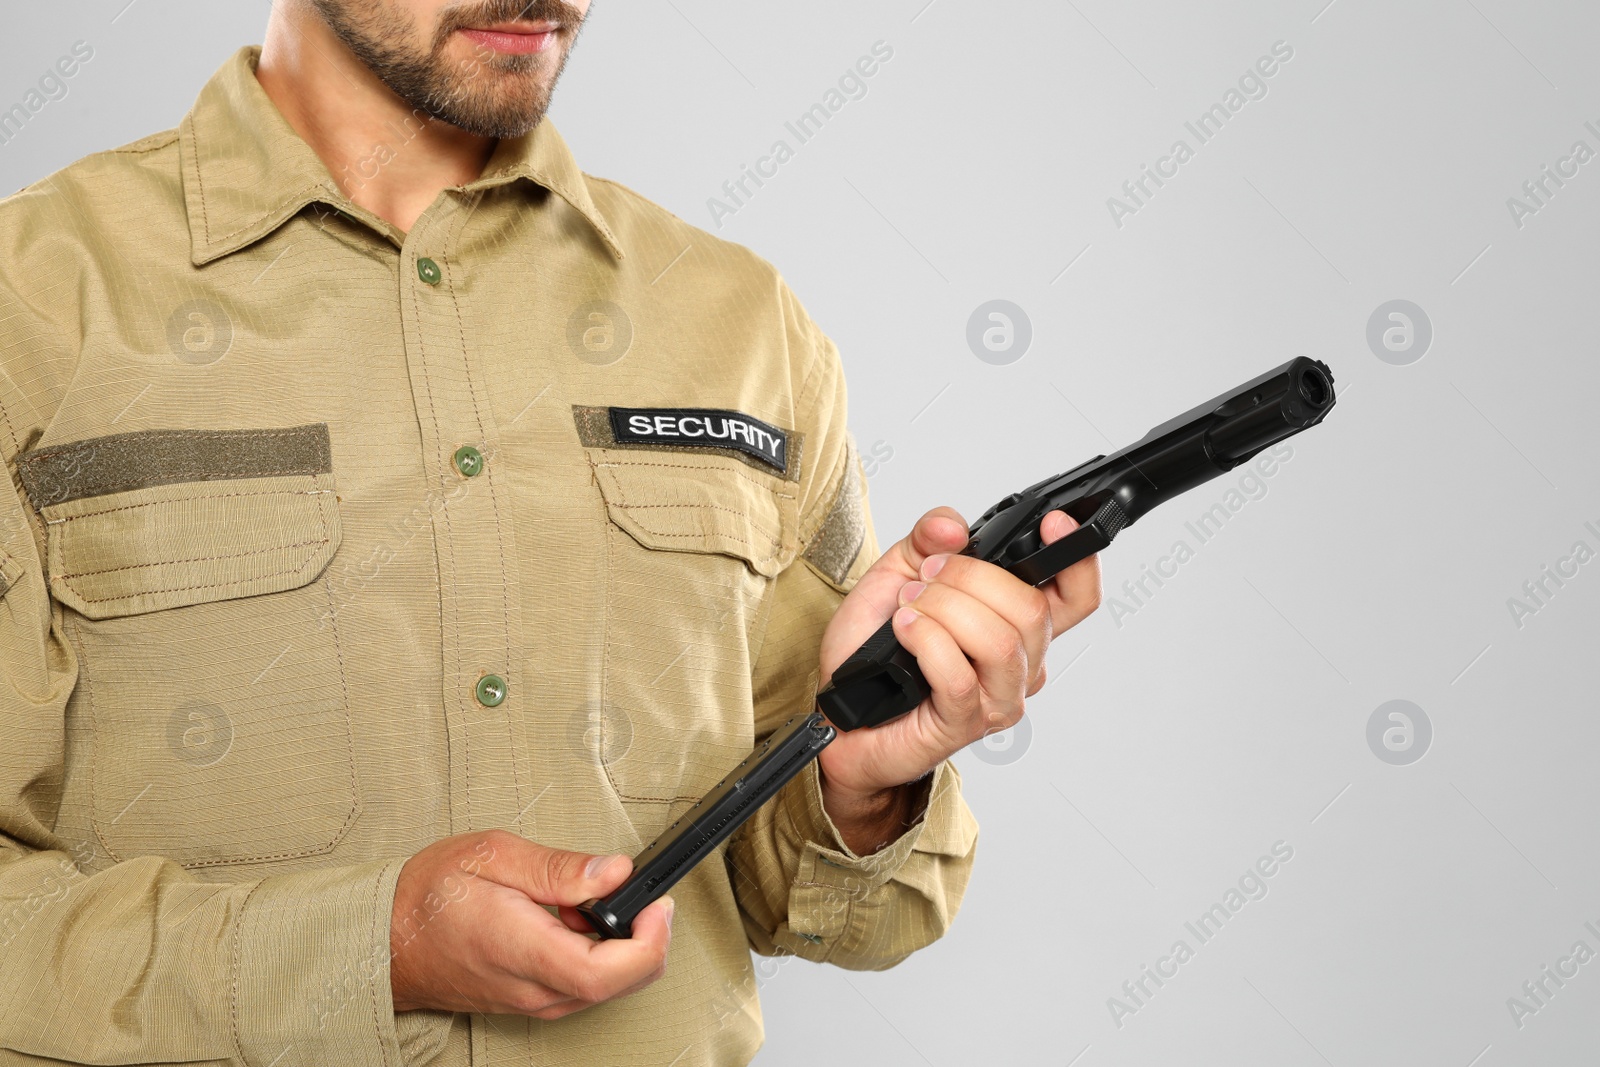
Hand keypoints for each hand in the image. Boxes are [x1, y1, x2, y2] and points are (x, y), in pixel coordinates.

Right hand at [389, 830, 673, 1017]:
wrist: (386, 940)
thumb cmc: (429, 896)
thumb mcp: (491, 854)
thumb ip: (558, 867)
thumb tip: (614, 872)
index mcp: (523, 949)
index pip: (606, 971)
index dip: (648, 942)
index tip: (658, 905)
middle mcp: (535, 988)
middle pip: (621, 984)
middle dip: (647, 938)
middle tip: (637, 895)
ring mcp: (535, 1001)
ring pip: (608, 988)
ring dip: (619, 945)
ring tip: (585, 902)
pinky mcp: (535, 1002)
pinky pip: (586, 987)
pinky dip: (597, 954)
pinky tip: (573, 922)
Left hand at [816, 507, 1101, 812]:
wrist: (840, 709)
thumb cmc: (873, 651)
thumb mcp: (897, 574)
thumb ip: (926, 540)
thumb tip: (952, 526)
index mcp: (1016, 623)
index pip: (1076, 596)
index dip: (1078, 557)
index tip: (1054, 523)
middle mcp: (1020, 663)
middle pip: (1033, 609)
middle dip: (971, 577)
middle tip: (928, 576)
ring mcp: (997, 697)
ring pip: (999, 641)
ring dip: (944, 609)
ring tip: (909, 608)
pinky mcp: (965, 723)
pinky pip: (958, 675)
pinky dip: (925, 640)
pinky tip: (903, 631)